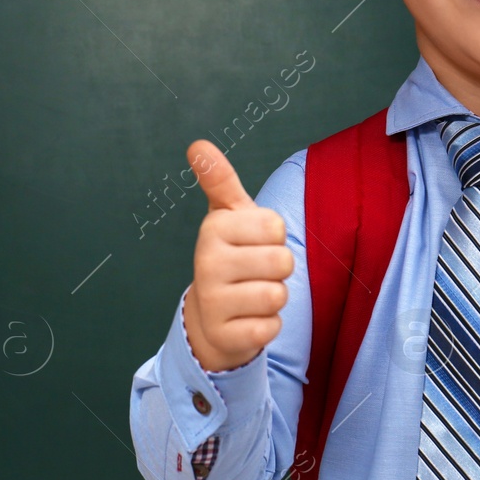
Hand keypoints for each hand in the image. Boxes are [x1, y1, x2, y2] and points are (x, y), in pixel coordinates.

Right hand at [181, 140, 293, 371]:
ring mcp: (213, 302)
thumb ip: (219, 179)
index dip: (274, 238)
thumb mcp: (228, 216)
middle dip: (278, 270)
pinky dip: (268, 325)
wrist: (210, 317)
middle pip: (282, 261)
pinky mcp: (226, 336)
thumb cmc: (231, 257)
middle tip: (254, 273)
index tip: (253, 244)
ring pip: (278, 295)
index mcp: (213, 229)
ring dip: (274, 298)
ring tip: (251, 296)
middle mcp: (207, 263)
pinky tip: (247, 320)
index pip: (276, 227)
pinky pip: (271, 327)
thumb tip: (197, 144)